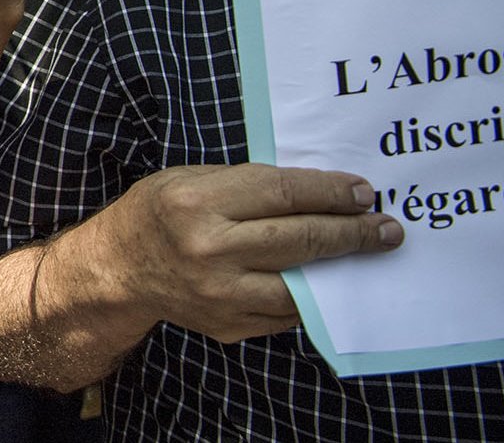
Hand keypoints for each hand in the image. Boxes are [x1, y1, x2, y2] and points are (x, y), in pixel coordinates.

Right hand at [92, 163, 402, 342]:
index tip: (364, 193)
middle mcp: (209, 249)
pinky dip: (311, 295)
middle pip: (301, 238)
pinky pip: (286, 312)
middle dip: (353, 231)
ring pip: (301, 281)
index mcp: (197, 202)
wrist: (117, 270)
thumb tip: (316, 192)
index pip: (283, 193)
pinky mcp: (228, 324)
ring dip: (343, 267)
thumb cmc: (156, 213)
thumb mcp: (190, 179)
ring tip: (370, 252)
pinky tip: (327, 280)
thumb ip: (247, 185)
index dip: (331, 192)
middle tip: (386, 227)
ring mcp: (220, 293)